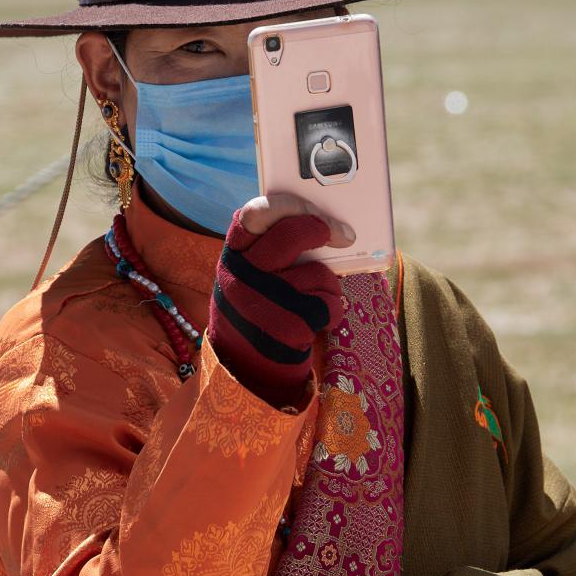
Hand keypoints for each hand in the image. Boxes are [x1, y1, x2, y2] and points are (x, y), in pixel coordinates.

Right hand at [207, 193, 352, 405]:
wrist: (245, 369)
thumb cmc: (258, 310)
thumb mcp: (249, 277)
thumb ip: (268, 249)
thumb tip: (321, 221)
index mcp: (232, 257)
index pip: (252, 215)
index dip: (286, 205)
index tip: (311, 206)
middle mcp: (241, 277)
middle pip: (290, 233)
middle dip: (323, 228)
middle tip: (343, 235)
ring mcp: (262, 302)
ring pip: (317, 272)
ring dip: (329, 284)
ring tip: (317, 298)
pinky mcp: (284, 327)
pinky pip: (328, 303)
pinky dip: (333, 310)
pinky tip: (319, 320)